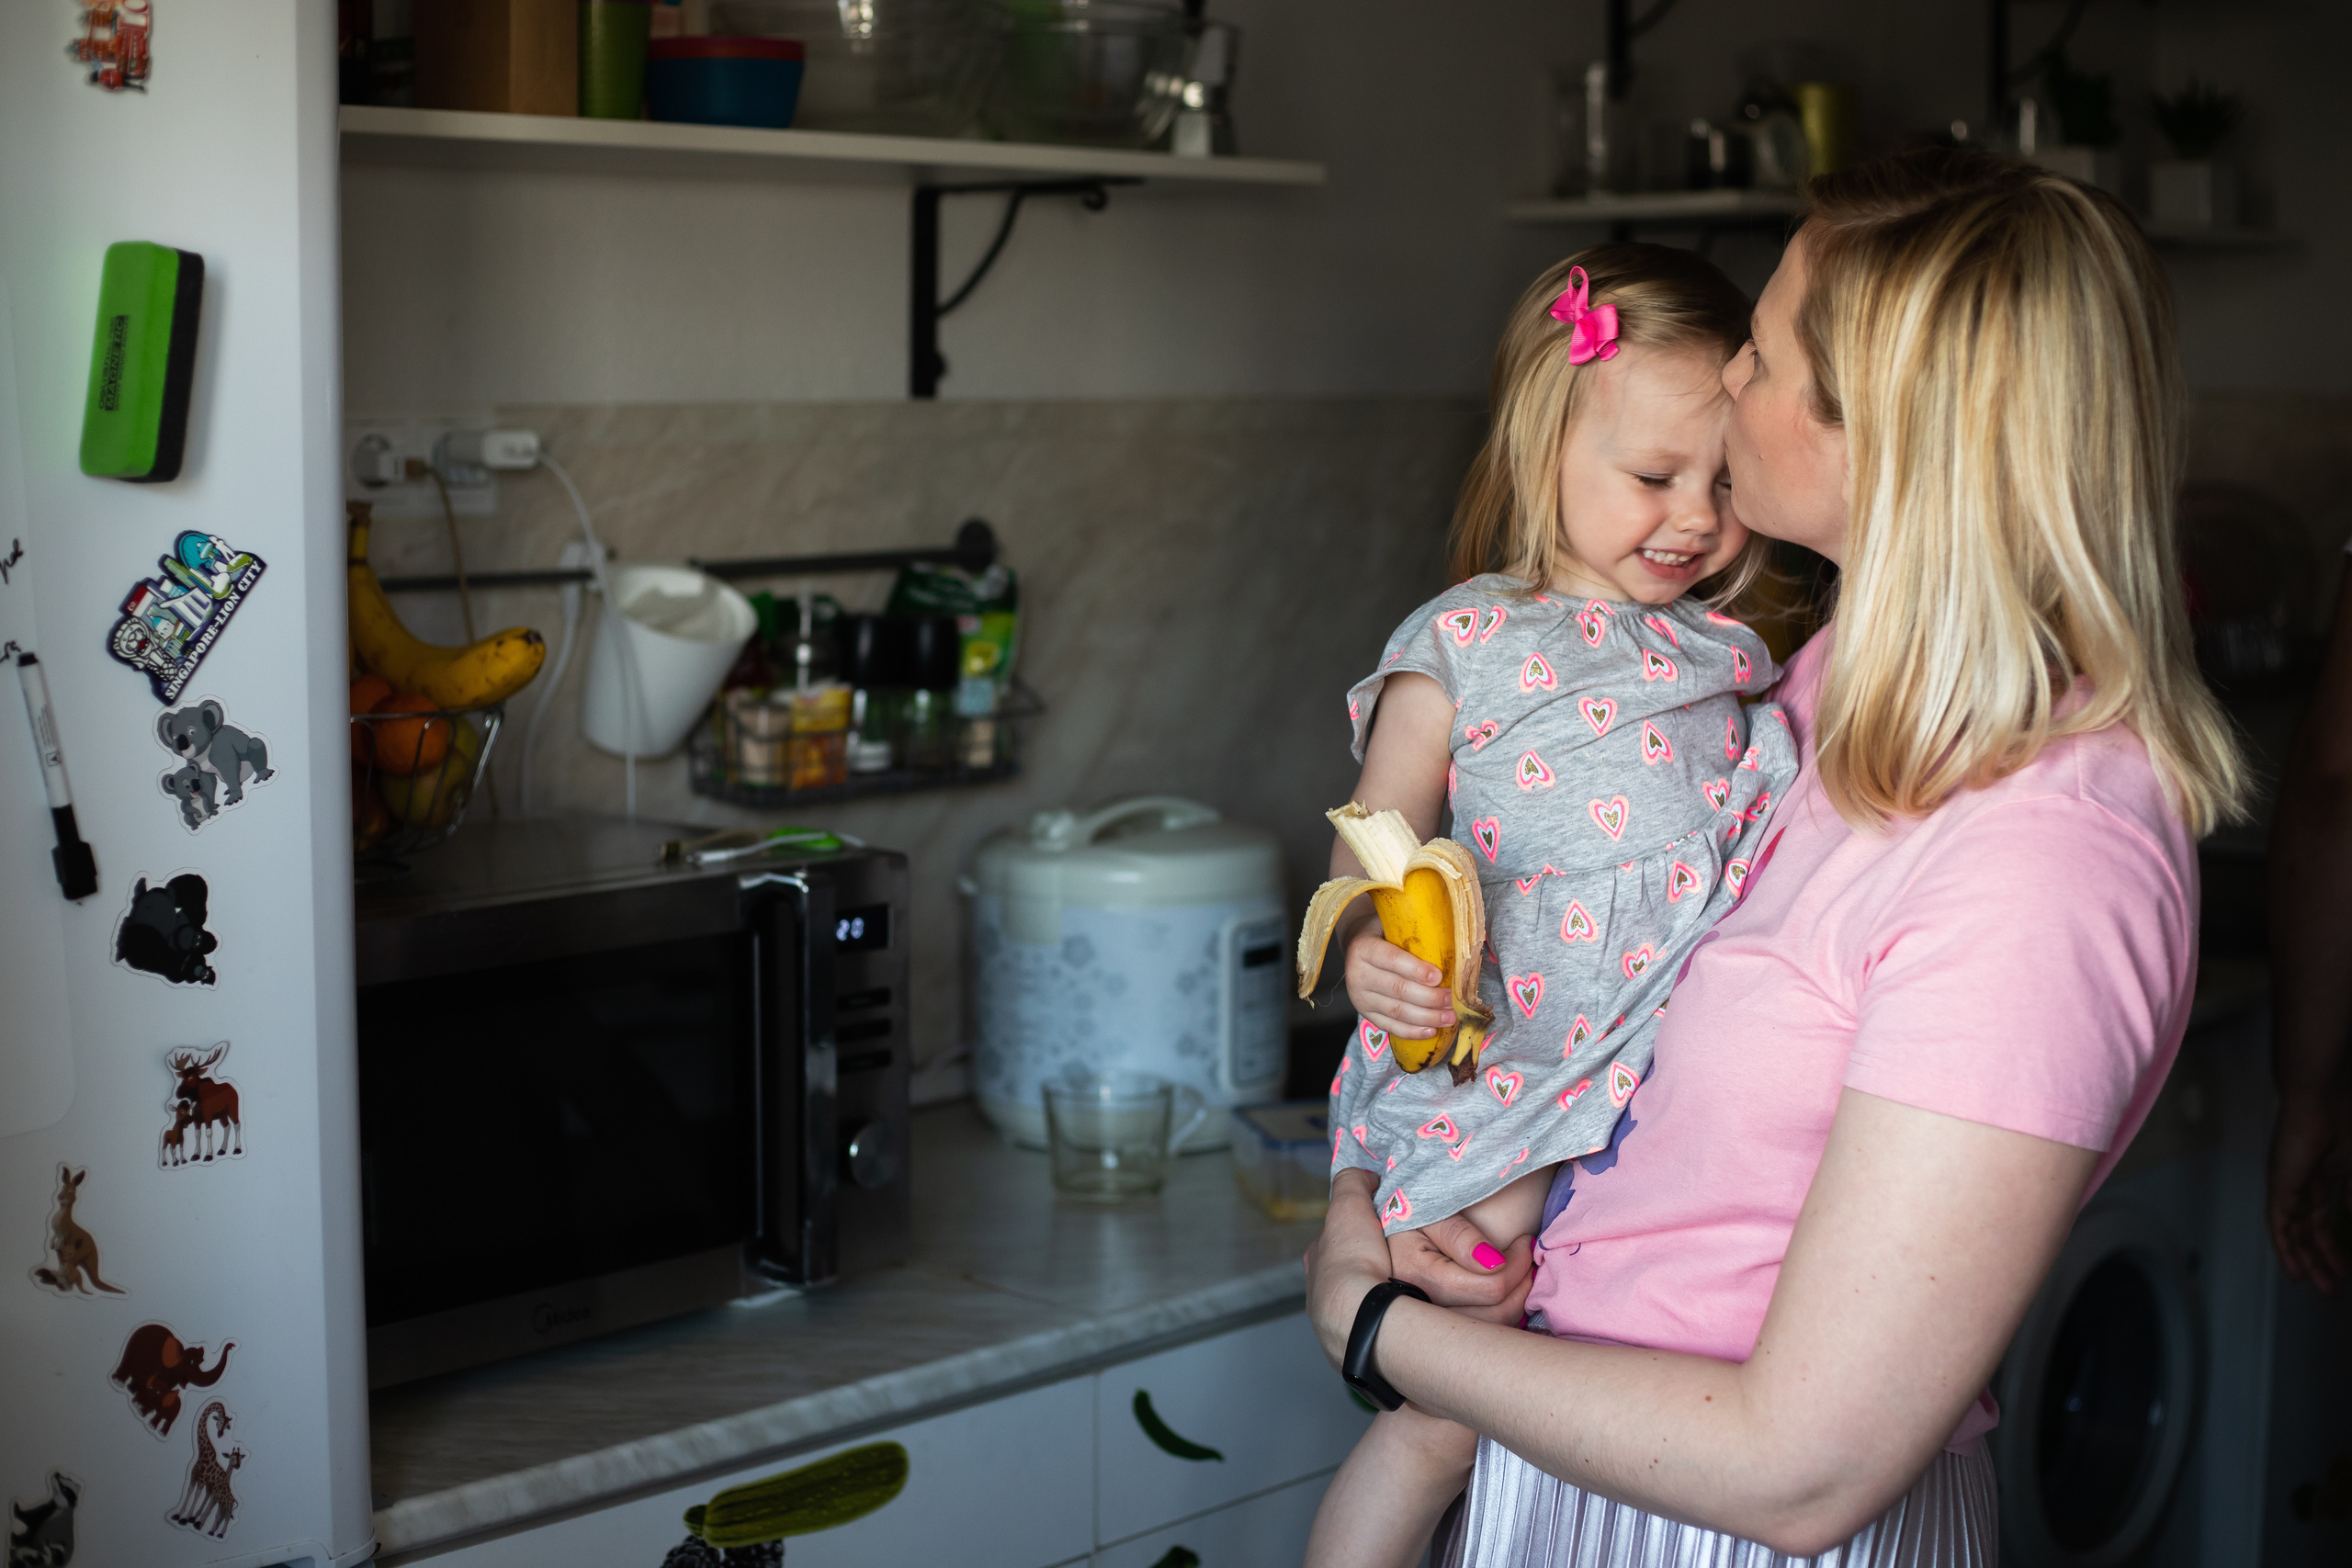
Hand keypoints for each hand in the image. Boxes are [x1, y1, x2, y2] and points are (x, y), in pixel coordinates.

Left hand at [1305, 1170, 1397, 1366]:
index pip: (1334, 1240)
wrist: (1360, 1317)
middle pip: (1344, 1274)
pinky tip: (1405, 1318)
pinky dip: (1387, 1321)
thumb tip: (1362, 1175)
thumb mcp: (1349, 1206)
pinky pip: (1374, 1328)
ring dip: (1377, 1298)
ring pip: (1358, 1303)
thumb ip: (1352, 1184)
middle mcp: (1318, 1294)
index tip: (1380, 1229)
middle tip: (1399, 1264)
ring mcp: (1334, 1326)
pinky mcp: (1355, 1348)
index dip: (1356, 1231)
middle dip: (1367, 1268)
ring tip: (1407, 1293)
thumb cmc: (1352, 1261)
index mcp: (1316, 1261)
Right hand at [1346, 925, 1455, 1039]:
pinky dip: (1412, 1031)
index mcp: (1363, 948)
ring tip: (1450, 1017)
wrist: (1357, 947)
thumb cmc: (1383, 933)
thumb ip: (1413, 928)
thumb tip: (1450, 936)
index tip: (1439, 977)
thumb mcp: (1391, 923)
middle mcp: (1357, 974)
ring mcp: (1360, 997)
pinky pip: (1390, 1026)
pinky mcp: (1366, 1013)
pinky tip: (1431, 1031)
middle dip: (1429, 997)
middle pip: (1397, 989)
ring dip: (1426, 1017)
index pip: (1391, 960)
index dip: (1416, 970)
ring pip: (1396, 1011)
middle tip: (1453, 999)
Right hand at [1389, 1216, 1533, 1324]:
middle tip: (1527, 1258)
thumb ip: (1460, 1235)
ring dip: (1516, 1303)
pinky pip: (1479, 1333)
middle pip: (1492, 1317)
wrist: (1392, 1228)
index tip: (1524, 1241)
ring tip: (1520, 1272)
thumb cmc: (1412, 1213)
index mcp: (1418, 1276)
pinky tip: (1505, 1289)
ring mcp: (1429, 1325)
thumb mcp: (1432, 1211)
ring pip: (1489, 1332)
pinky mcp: (1436, 1330)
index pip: (1488, 1288)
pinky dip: (1502, 1314)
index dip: (1517, 1265)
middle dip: (1521, 1286)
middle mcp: (1421, 1309)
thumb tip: (1495, 1264)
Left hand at [2270, 1091, 2351, 1291]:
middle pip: (2308, 1230)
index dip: (2331, 1245)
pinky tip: (2296, 1270)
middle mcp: (2301, 1184)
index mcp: (2322, 1176)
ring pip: (2294, 1232)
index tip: (2343, 1270)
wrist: (2322, 1102)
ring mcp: (2288, 1186)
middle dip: (2321, 1259)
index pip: (2322, 1218)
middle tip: (2333, 1288)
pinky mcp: (2279, 1188)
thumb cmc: (2344, 1124)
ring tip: (2321, 1287)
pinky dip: (2285, 1248)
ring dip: (2307, 1261)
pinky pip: (2279, 1224)